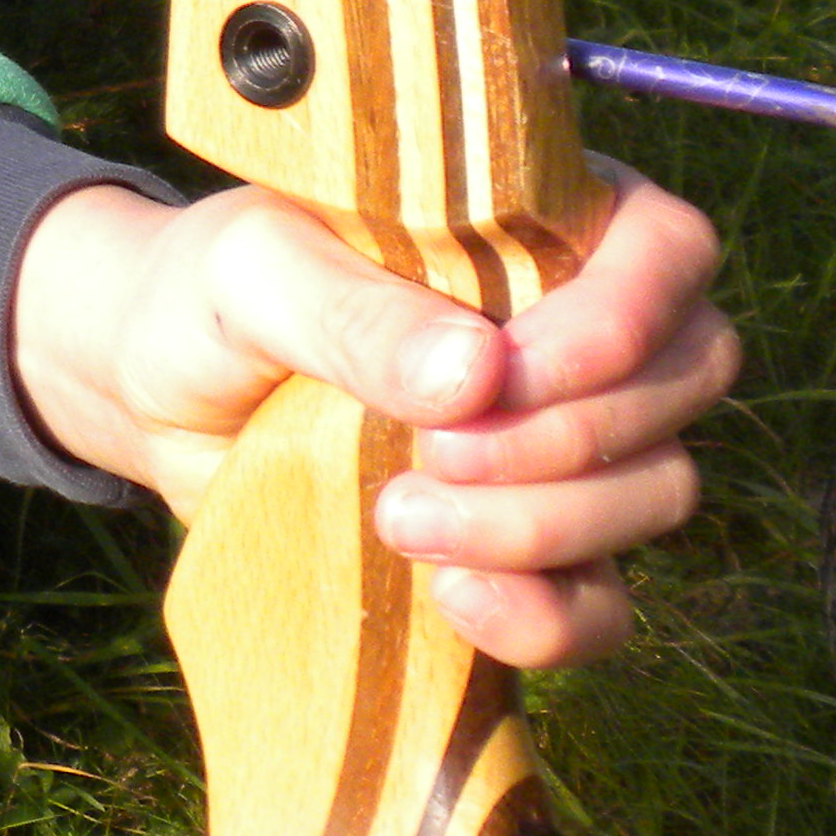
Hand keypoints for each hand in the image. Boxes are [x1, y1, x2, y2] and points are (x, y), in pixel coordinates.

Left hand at [10, 161, 735, 668]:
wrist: (152, 392)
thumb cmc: (207, 292)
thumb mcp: (250, 272)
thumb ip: (352, 309)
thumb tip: (477, 373)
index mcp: (536, 217)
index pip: (665, 248)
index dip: (620, 318)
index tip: (504, 374)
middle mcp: (579, 323)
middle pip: (683, 378)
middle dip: (565, 435)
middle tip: (426, 454)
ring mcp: (568, 439)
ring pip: (656, 489)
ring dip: (540, 525)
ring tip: (396, 517)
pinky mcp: (531, 545)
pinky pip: (602, 603)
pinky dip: (548, 618)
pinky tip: (453, 601)